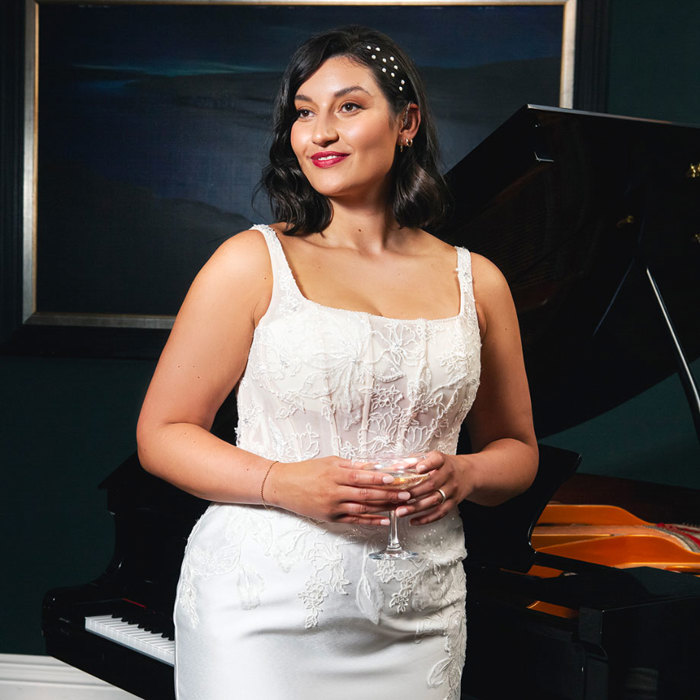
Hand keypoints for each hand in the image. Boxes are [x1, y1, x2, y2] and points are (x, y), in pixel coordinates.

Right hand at [265, 456, 412, 524]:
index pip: (361, 476)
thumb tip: (373, 465)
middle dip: (388, 494)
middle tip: (406, 493)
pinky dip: (370, 521)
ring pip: (363, 509)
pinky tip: (385, 521)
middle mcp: (334, 491)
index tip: (395, 478)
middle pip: (366, 494)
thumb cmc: (307, 470)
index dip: (379, 477)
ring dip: (383, 508)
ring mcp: (333, 506)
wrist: (283, 486)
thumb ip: (351, 465)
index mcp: (335, 474)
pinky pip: (354, 521)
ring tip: (400, 507)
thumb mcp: (329, 462)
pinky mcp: (331, 518)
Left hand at [393, 451, 470, 525]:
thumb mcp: (432, 457)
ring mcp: (452, 490)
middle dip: (414, 492)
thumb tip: (395, 467)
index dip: (427, 464)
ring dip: (416, 508)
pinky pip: (440, 513)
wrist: (468, 473)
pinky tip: (413, 520)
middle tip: (398, 497)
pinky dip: (426, 518)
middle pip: (432, 484)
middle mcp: (449, 475)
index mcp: (443, 461)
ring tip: (401, 511)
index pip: (436, 460)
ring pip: (434, 501)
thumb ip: (414, 461)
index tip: (418, 468)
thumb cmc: (445, 465)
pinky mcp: (453, 502)